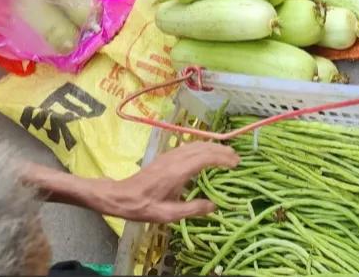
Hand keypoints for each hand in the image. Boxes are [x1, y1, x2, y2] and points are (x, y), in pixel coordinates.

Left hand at [94, 142, 239, 222]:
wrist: (121, 196)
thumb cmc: (144, 207)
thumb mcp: (168, 214)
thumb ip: (192, 210)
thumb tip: (214, 205)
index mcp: (178, 171)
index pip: (206, 158)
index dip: (223, 158)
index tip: (236, 163)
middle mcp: (176, 159)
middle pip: (203, 147)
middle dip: (222, 150)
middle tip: (237, 158)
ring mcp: (171, 155)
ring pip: (197, 145)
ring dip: (213, 147)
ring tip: (227, 154)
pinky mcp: (167, 156)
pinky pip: (190, 147)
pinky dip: (204, 148)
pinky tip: (207, 154)